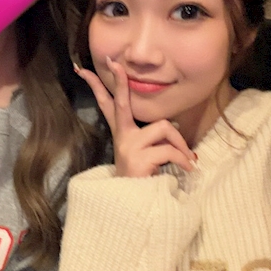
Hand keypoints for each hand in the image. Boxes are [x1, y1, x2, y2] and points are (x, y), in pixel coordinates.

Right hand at [74, 58, 195, 176]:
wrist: (134, 207)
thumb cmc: (143, 179)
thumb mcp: (146, 154)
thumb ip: (154, 138)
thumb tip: (174, 128)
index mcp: (121, 132)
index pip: (107, 104)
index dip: (97, 86)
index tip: (83, 68)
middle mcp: (122, 136)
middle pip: (120, 102)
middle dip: (119, 81)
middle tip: (115, 63)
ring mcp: (129, 146)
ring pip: (164, 127)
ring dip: (180, 143)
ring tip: (187, 158)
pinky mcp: (139, 158)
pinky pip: (169, 149)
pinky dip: (183, 159)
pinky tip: (187, 169)